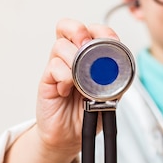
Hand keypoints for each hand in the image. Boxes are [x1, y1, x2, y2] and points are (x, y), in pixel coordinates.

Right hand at [35, 19, 119, 156]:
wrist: (72, 135)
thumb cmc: (90, 112)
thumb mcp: (111, 94)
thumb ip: (114, 79)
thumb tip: (113, 66)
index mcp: (90, 55)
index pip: (92, 30)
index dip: (101, 31)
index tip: (109, 40)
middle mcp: (72, 56)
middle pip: (68, 27)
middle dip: (79, 32)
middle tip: (86, 47)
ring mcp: (58, 66)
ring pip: (61, 46)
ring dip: (73, 61)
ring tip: (80, 81)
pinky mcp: (47, 79)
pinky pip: (54, 67)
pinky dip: (65, 77)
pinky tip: (68, 89)